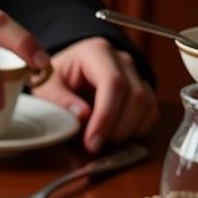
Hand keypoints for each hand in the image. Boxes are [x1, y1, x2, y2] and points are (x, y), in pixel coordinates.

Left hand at [38, 37, 157, 152]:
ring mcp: (135, 74)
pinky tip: (116, 136)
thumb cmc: (55, 79)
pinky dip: (137, 129)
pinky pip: (151, 111)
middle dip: (117, 128)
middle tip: (94, 146)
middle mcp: (122, 60)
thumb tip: (84, 115)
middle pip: (135, 95)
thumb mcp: (45, 87)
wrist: (65, 74)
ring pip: (147, 104)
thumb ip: (59, 99)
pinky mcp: (142, 89)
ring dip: (128, 131)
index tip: (92, 141)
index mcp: (96, 51)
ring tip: (102, 140)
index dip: (106, 115)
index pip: (113, 83)